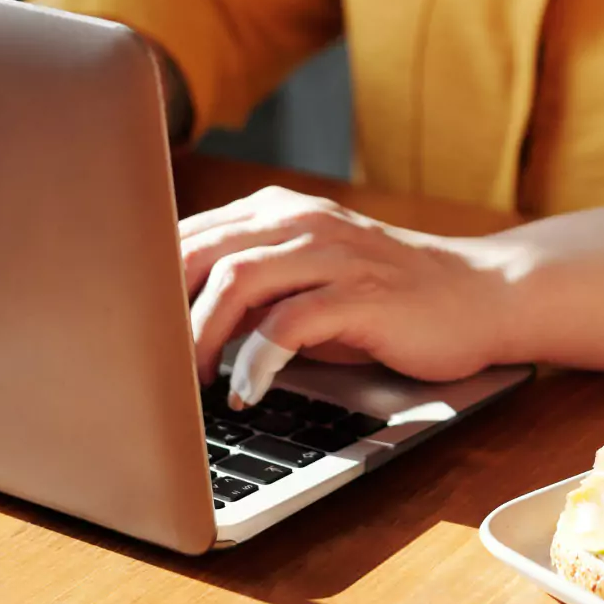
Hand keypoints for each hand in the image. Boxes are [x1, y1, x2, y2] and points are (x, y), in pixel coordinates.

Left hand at [180, 187, 520, 397]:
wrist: (479, 296)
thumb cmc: (388, 298)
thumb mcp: (310, 281)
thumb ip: (252, 288)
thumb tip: (172, 323)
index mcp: (279, 213)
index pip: (187, 233)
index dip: (146, 282)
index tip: (124, 329)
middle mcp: (302, 222)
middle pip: (199, 250)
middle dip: (161, 311)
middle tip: (146, 365)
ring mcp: (334, 254)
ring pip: (237, 280)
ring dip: (200, 336)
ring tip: (190, 382)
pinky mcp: (362, 295)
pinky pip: (290, 322)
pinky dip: (257, 360)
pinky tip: (248, 390)